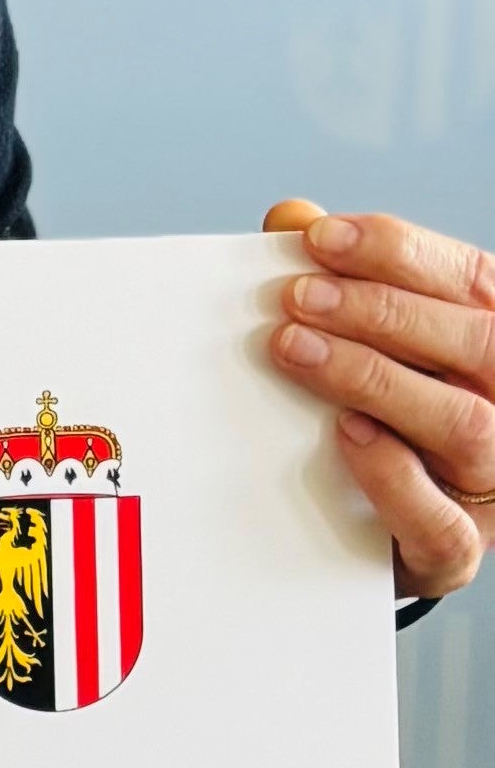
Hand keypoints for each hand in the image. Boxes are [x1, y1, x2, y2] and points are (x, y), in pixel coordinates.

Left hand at [261, 201, 494, 602]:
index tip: (322, 237)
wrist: (380, 533)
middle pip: (475, 343)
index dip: (400, 251)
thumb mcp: (377, 345)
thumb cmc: (385, 417)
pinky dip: (391, 474)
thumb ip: (341, 282)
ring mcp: (494, 482)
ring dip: (373, 378)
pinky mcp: (458, 549)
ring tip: (296, 349)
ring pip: (462, 424)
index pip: (473, 280)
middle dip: (380, 310)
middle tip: (296, 297)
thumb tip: (292, 218)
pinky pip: (439, 521)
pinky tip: (342, 435)